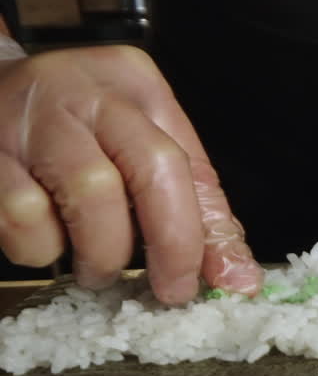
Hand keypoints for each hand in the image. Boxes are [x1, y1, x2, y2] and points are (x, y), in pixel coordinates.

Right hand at [0, 45, 260, 303]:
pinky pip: (19, 218)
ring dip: (98, 252)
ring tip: (96, 266)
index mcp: (133, 85)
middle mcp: (79, 93)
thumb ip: (196, 207)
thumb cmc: (78, 126)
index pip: (182, 163)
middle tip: (167, 290)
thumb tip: (237, 278)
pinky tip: (44, 237)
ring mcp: (21, 120)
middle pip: (146, 170)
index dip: (201, 232)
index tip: (219, 281)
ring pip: (83, 197)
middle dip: (168, 243)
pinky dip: (38, 246)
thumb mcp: (145, 142)